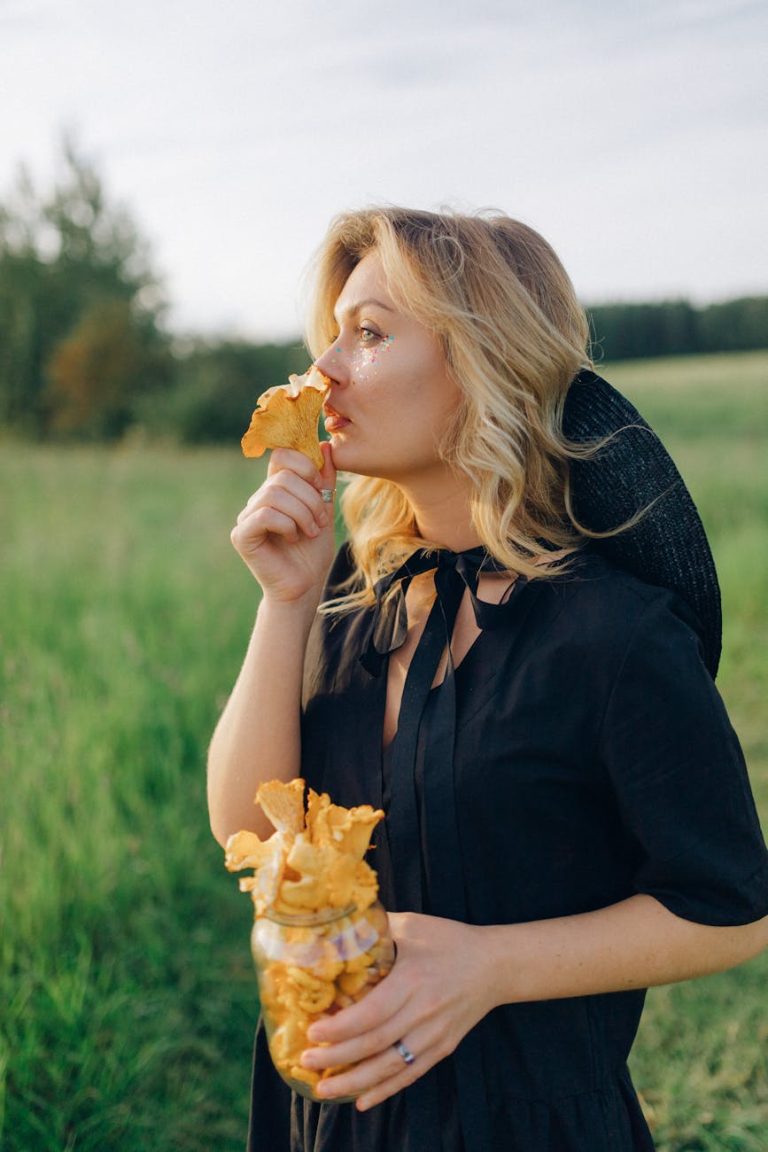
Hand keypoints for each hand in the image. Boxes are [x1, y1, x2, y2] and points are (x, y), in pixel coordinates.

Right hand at [230, 442, 336, 602]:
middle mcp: (257, 500)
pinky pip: (265, 515)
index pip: (282, 456)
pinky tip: (293, 539)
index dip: (304, 464)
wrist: (303, 588)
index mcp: (275, 490)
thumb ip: (323, 481)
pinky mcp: (242, 535)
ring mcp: (246, 517)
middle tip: (320, 521)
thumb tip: (323, 445)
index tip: (320, 486)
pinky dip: (287, 525)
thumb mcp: (324, 511)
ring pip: (275, 494)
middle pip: (282, 476)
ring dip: (302, 513)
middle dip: (310, 498)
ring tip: (310, 532)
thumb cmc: (312, 553)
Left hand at [299, 912, 495, 1110]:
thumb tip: (338, 928)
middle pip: (375, 1044)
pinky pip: (410, 1074)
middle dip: (337, 1058)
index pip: (372, 1013)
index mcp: (413, 981)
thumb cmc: (450, 940)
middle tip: (306, 1061)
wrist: (495, 965)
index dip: (341, 1028)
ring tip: (324, 1090)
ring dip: (355, 1082)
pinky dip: (385, 1090)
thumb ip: (377, 928)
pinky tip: (361, 1100)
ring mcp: (434, 1035)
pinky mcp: (442, 1048)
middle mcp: (423, 1013)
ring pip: (390, 1067)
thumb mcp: (413, 926)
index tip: (313, 1033)